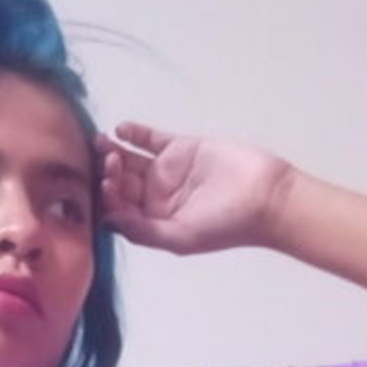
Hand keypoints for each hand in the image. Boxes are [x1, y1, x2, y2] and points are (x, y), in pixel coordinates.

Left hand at [95, 120, 295, 255]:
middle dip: (109, 173)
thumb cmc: (226, 225)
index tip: (104, 187)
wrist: (264, 196)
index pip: (121, 211)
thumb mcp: (179, 237)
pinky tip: (121, 129)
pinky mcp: (181, 147)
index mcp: (154, 222)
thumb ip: (143, 231)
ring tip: (101, 142)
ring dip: (114, 152)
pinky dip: (135, 134)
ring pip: (131, 160)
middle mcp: (156, 198)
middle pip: (122, 184)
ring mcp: (167, 171)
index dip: (109, 199)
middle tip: (106, 161)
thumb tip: (109, 221)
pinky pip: (151, 140)